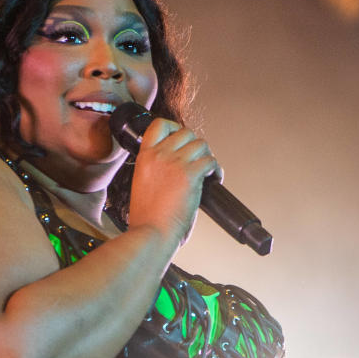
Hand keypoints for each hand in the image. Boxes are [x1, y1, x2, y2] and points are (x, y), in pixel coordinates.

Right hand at [127, 118, 219, 247]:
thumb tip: (175, 164)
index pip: (159, 124)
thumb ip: (155, 168)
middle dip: (196, 145)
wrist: (151, 233)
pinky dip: (216, 171)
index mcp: (144, 157)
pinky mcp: (190, 175)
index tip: (181, 139)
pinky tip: (214, 180)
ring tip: (207, 172)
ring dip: (207, 157)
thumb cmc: (147, 217)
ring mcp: (175, 163)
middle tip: (198, 161)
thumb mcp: (142, 183)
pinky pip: (211, 161)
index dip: (174, 128)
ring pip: (202, 145)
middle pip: (186, 132)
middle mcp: (159, 155)